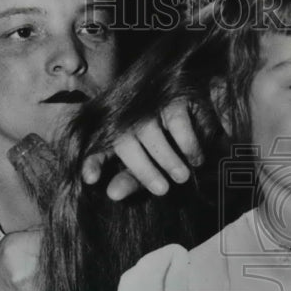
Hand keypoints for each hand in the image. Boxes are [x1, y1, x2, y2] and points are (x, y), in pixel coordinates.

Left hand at [82, 99, 202, 199]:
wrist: (199, 117)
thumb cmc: (168, 148)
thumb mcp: (147, 168)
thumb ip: (131, 181)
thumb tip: (113, 194)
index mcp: (112, 134)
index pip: (96, 147)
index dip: (92, 162)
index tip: (91, 179)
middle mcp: (126, 115)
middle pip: (125, 142)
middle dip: (143, 169)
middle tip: (163, 190)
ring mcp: (148, 103)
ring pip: (150, 130)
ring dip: (167, 157)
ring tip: (182, 177)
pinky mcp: (173, 96)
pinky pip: (177, 120)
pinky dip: (187, 143)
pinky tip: (195, 158)